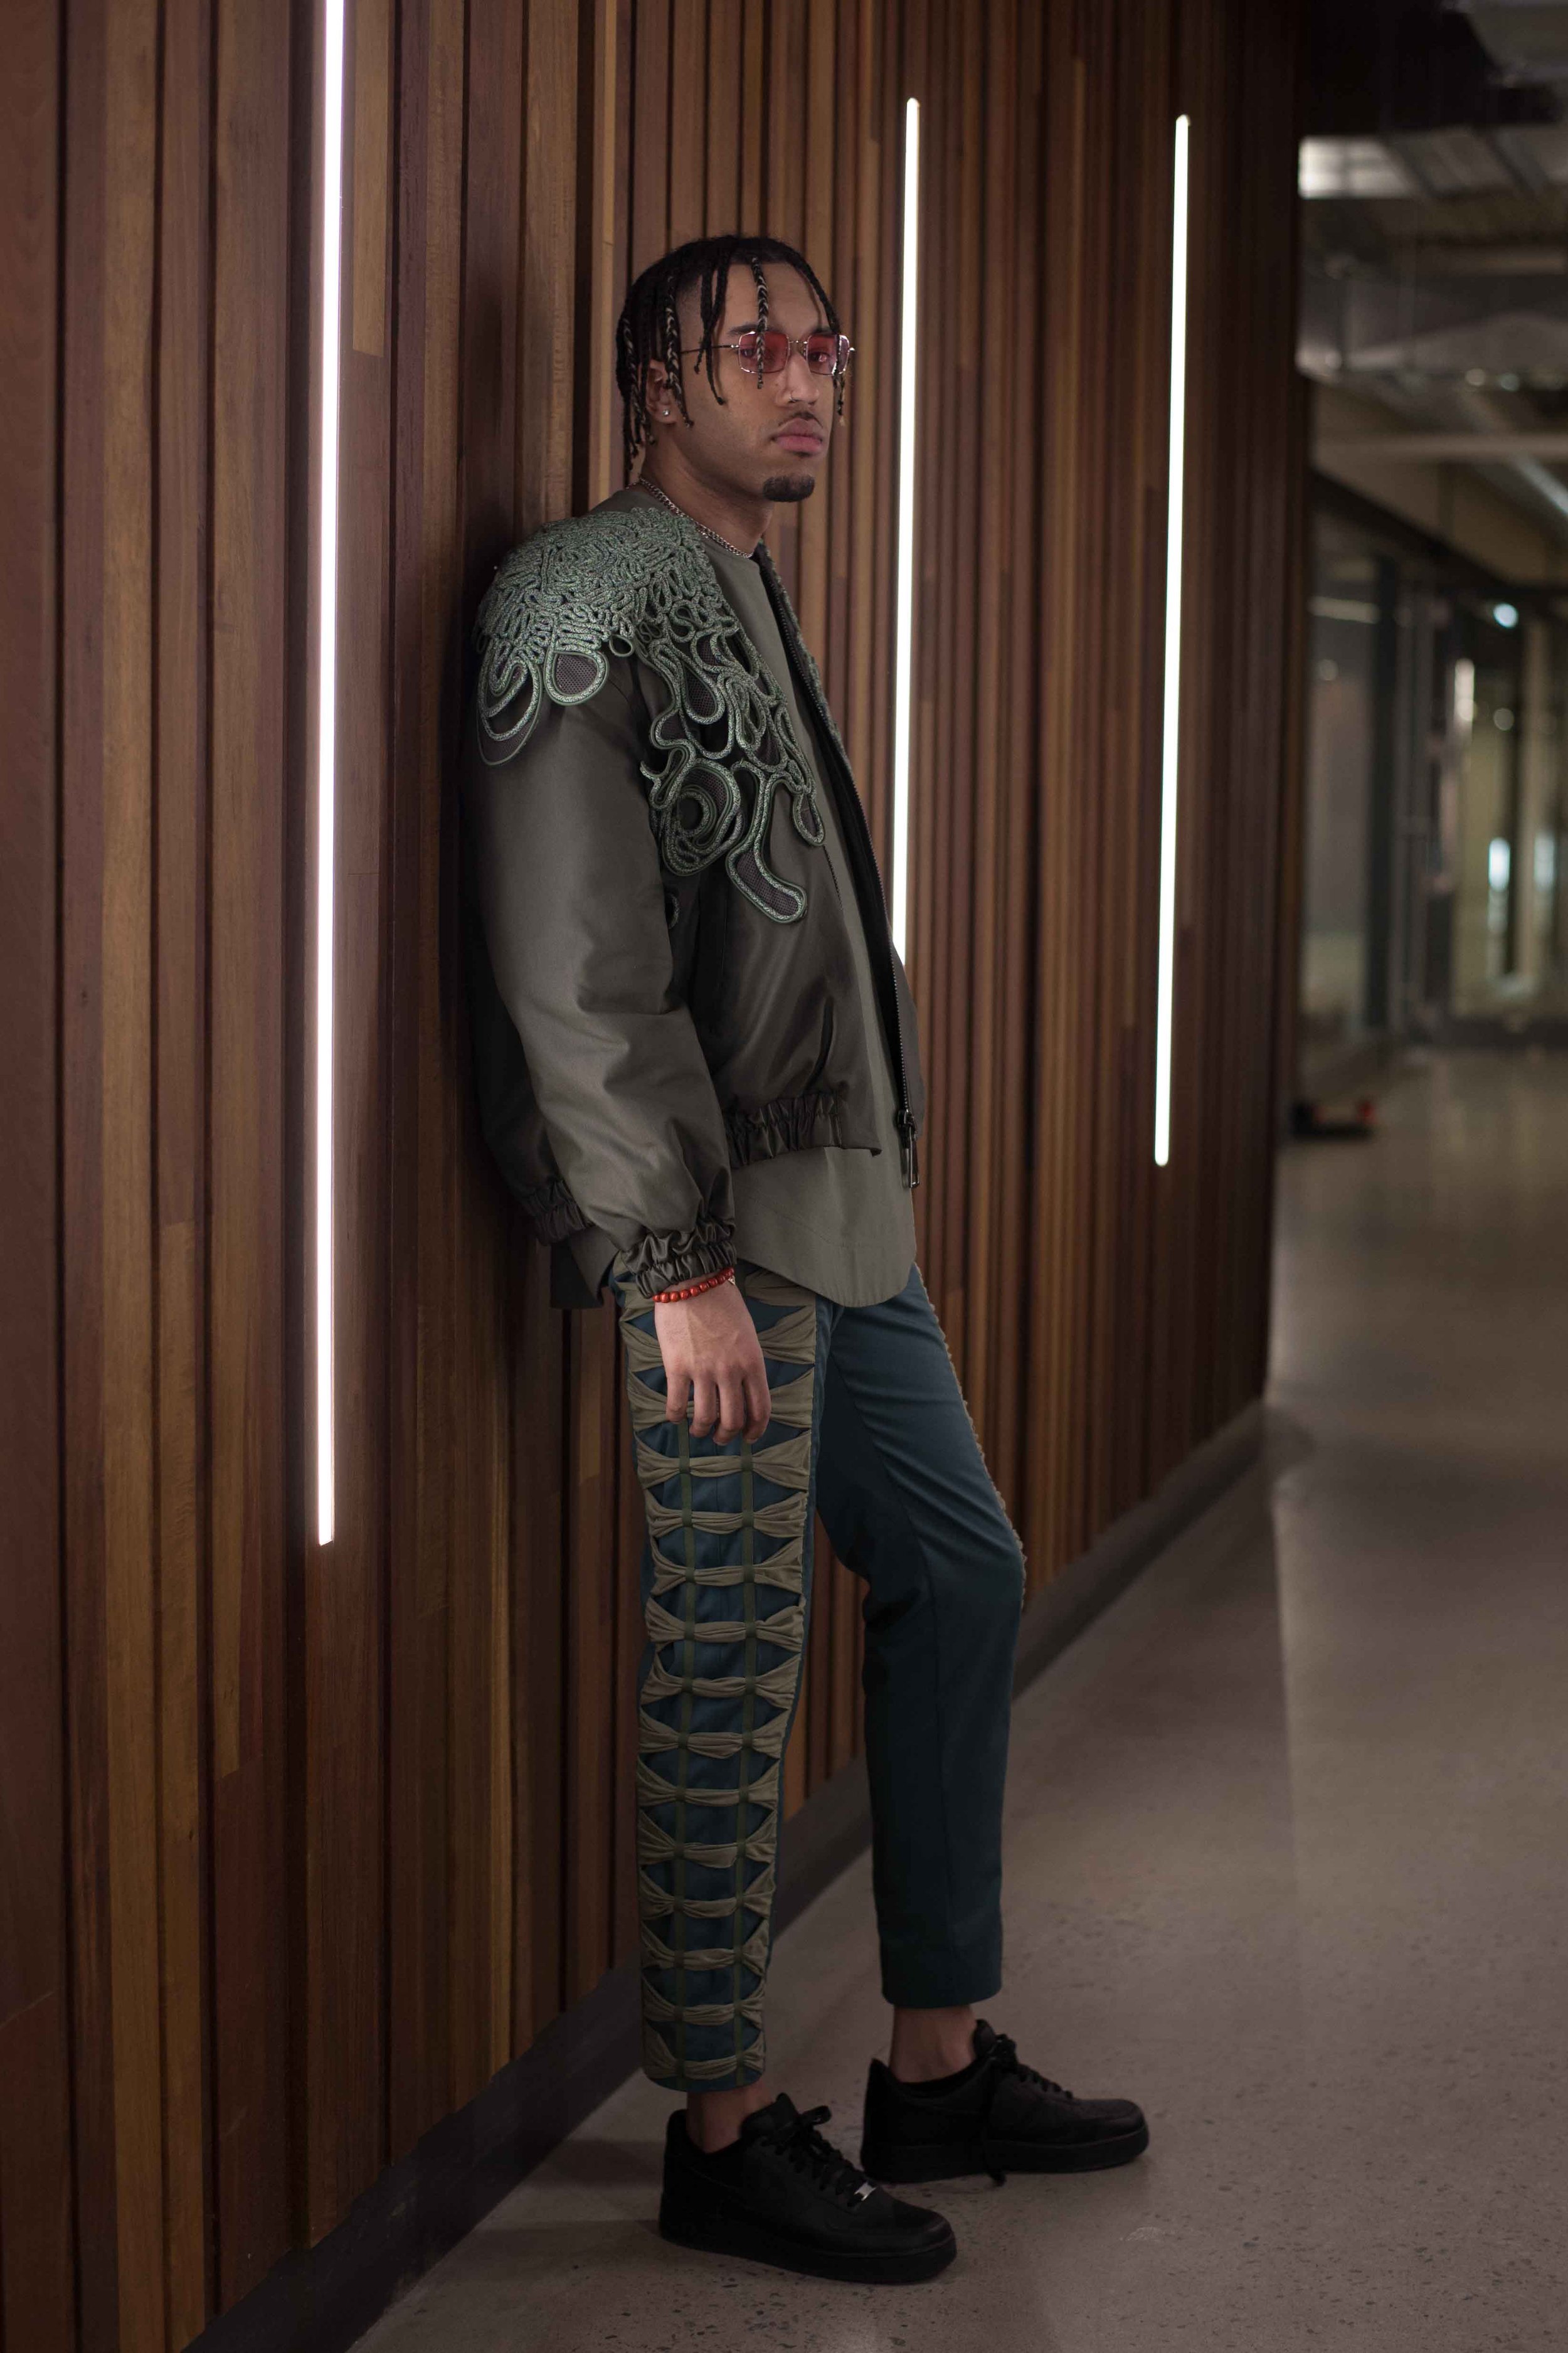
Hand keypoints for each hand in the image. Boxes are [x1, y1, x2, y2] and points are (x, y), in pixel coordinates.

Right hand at [653, 1279, 770, 1443]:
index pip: (760, 1409)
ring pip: (705, 1418)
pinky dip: (676, 1416)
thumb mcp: (747, 1334)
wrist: (693, 1281)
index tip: (749, 1437)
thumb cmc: (722, 1303)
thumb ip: (747, 1362)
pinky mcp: (677, 1367)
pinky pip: (677, 1404)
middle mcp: (731, 1371)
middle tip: (720, 1437)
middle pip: (733, 1420)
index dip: (756, 1430)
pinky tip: (675, 1416)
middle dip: (726, 1436)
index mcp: (752, 1362)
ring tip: (698, 1430)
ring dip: (701, 1430)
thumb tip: (741, 1389)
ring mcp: (703, 1371)